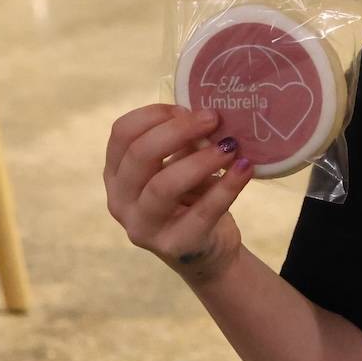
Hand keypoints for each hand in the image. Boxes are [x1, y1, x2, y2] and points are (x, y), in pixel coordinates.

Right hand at [104, 104, 252, 284]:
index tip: (186, 108)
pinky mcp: (175, 245)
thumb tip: (204, 115)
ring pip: (164, 185)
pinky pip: (202, 212)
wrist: (209, 252)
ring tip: (230, 146)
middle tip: (213, 119)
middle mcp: (120, 201)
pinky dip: (227, 187)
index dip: (154, 114)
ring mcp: (143, 227)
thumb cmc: (190, 200)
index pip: (122, 134)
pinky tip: (244, 168)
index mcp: (117, 174)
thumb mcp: (180, 166)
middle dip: (178, 131)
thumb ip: (183, 143)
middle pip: (139, 155)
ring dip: (201, 160)